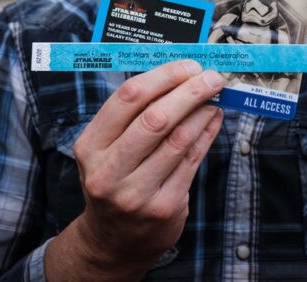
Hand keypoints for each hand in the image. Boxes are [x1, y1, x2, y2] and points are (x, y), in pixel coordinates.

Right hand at [45, 60, 224, 280]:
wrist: (113, 241)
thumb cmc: (115, 179)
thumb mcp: (107, 149)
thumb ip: (133, 116)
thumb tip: (177, 75)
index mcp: (91, 146)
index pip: (128, 98)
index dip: (164, 76)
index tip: (188, 65)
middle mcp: (109, 171)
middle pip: (156, 118)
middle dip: (189, 92)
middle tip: (211, 77)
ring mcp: (136, 193)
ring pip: (179, 140)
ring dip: (202, 112)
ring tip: (215, 97)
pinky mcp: (164, 208)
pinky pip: (192, 161)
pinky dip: (207, 134)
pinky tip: (213, 120)